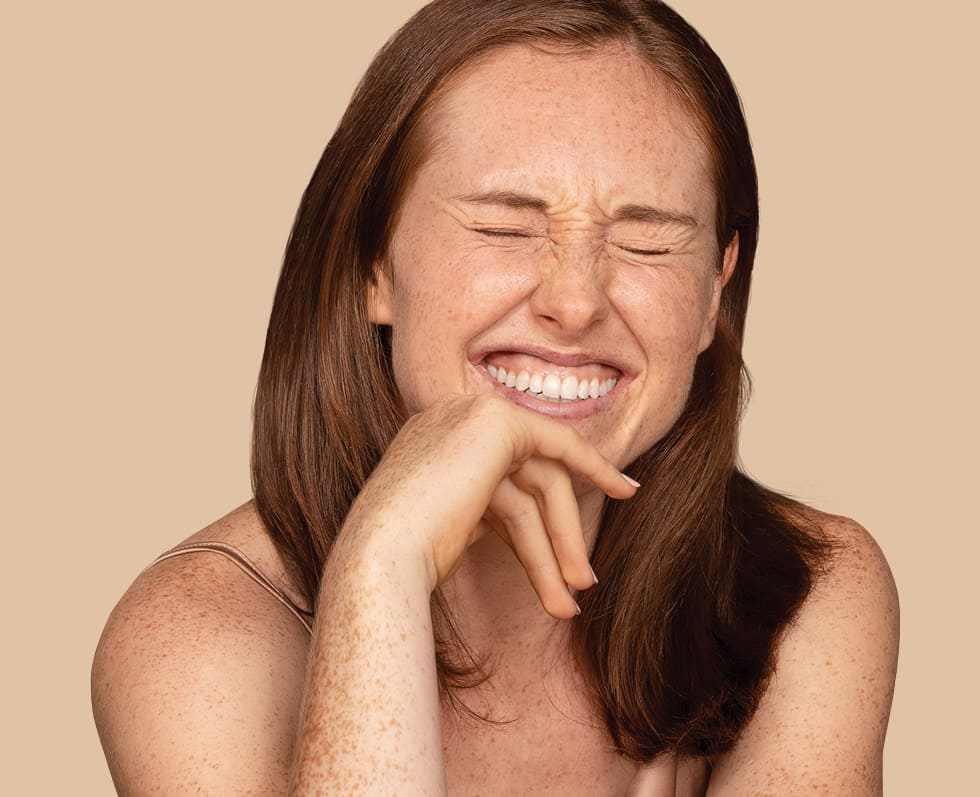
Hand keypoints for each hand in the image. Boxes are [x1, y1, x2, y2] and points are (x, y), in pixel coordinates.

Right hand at [342, 392, 636, 617]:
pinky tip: (623, 490)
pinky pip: (558, 450)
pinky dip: (595, 471)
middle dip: (559, 532)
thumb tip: (537, 518)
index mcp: (429, 436)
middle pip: (525, 474)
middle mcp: (446, 414)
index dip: (546, 487)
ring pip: (540, 478)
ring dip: (564, 540)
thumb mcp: (453, 522)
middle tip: (581, 584)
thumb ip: (490, 503)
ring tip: (575, 596)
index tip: (594, 496)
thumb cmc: (403, 561)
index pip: (502, 466)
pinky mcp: (495, 421)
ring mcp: (469, 413)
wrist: (377, 560)